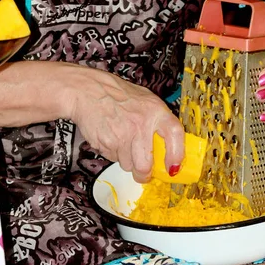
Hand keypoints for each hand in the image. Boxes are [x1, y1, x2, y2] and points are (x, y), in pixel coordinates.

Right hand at [68, 68, 184, 182]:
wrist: (88, 91)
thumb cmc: (119, 96)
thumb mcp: (147, 101)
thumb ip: (159, 122)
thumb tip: (170, 150)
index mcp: (156, 111)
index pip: (175, 135)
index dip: (177, 155)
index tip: (173, 168)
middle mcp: (141, 124)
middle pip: (145, 165)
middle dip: (143, 174)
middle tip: (143, 173)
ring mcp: (122, 135)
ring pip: (128, 165)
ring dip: (126, 160)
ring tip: (122, 141)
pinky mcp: (106, 143)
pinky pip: (113, 159)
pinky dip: (113, 153)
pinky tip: (111, 138)